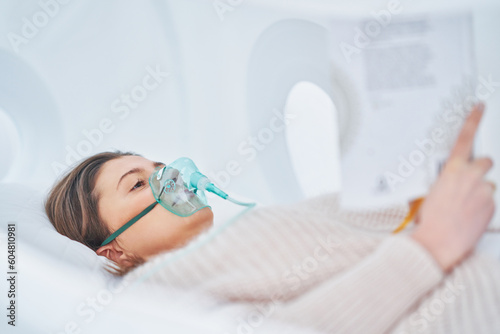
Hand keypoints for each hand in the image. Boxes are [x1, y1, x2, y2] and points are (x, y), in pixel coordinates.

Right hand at [410, 102, 494, 272]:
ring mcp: (484, 191)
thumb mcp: (430, 193)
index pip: (465, 138)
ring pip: (487, 184)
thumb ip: (445, 181)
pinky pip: (490, 201)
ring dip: (479, 192)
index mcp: (451, 170)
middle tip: (469, 180)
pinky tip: (469, 216)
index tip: (480, 108)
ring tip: (464, 207)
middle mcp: (471, 177)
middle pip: (485, 161)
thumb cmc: (430, 220)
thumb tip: (452, 180)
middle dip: (480, 168)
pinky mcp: (492, 206)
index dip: (473, 120)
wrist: (438, 242)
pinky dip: (481, 207)